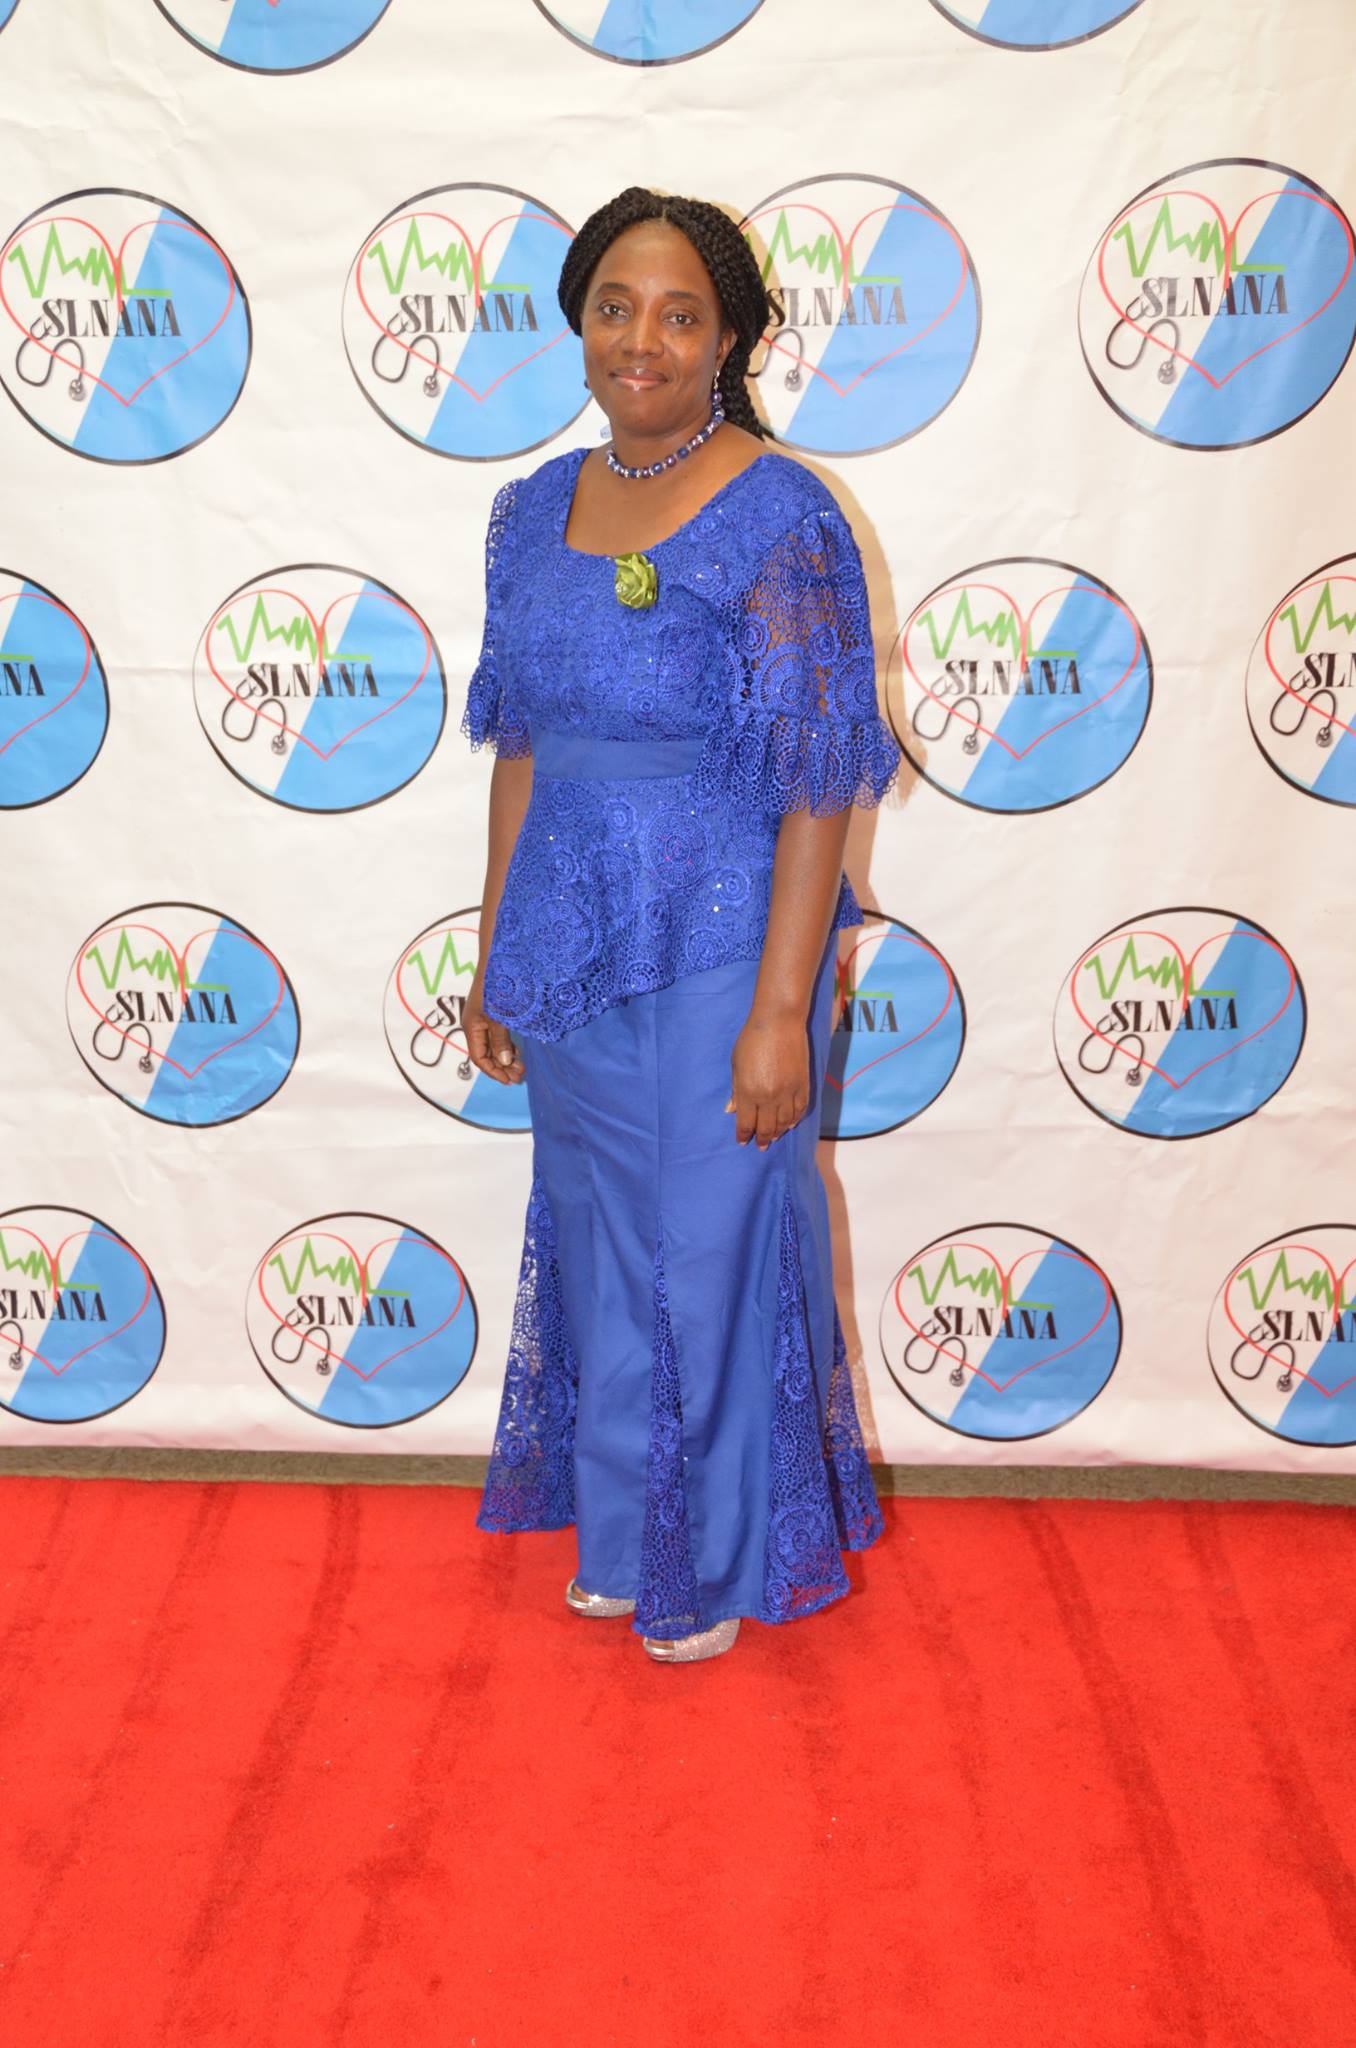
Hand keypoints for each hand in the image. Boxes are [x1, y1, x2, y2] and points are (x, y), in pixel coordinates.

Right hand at [463, 973, 524, 1084]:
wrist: (498, 958)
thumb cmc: (497, 986)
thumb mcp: (500, 1016)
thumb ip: (501, 1040)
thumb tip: (503, 1062)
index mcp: (472, 1027)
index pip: (479, 1058)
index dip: (493, 1071)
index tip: (510, 1080)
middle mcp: (476, 1024)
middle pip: (486, 1053)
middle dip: (502, 1067)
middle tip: (520, 1076)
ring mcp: (484, 1018)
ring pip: (493, 1044)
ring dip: (506, 1057)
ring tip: (521, 1066)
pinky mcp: (493, 1011)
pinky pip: (498, 1034)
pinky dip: (508, 1044)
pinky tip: (518, 1050)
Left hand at [726, 1010, 807, 1148]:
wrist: (779, 1022)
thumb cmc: (752, 1040)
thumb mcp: (736, 1065)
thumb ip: (736, 1090)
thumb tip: (731, 1110)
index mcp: (749, 1092)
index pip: (746, 1123)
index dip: (744, 1135)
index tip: (742, 1141)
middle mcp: (769, 1097)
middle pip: (767, 1127)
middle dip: (762, 1139)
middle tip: (760, 1145)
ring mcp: (788, 1092)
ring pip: (785, 1122)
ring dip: (779, 1132)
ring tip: (774, 1137)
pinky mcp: (803, 1085)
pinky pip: (800, 1110)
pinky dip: (795, 1119)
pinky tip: (791, 1124)